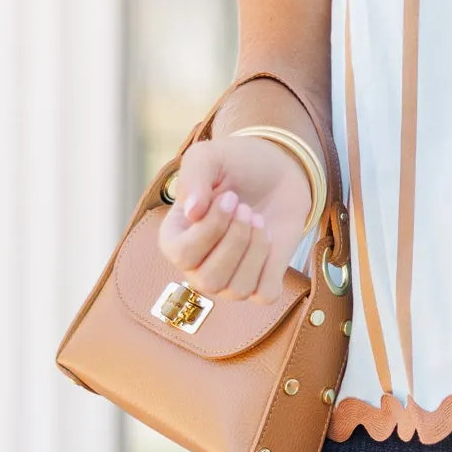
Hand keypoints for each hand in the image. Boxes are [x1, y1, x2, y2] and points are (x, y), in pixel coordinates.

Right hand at [158, 128, 313, 306]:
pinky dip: (272, 265)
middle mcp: (197, 267)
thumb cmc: (234, 166)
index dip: (210, 229)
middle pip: (210, 279)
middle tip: (246, 208)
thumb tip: (193, 212)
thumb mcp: (208, 157)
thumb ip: (193, 177)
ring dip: (255, 249)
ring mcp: (228, 281)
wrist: (276, 172)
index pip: (182, 255)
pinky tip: (267, 237)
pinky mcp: (260, 284)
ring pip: (238, 289)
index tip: (230, 197)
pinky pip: (264, 294)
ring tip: (257, 219)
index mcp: (175, 239)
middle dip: (235, 240)